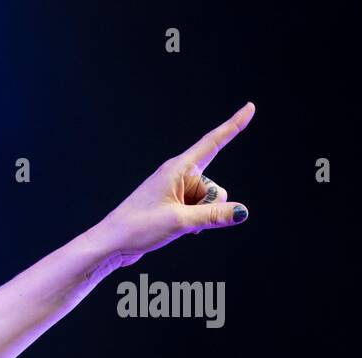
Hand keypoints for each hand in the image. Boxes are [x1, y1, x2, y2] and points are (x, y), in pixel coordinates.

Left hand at [91, 102, 254, 269]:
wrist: (111, 244)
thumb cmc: (136, 228)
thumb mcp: (180, 221)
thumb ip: (213, 215)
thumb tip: (241, 212)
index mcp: (176, 169)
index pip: (213, 143)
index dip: (234, 125)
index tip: (250, 108)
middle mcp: (177, 176)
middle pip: (213, 187)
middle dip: (210, 205)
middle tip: (184, 218)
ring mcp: (174, 191)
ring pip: (207, 202)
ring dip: (200, 216)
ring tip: (174, 224)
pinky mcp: (172, 205)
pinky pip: (197, 210)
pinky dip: (195, 221)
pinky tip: (179, 229)